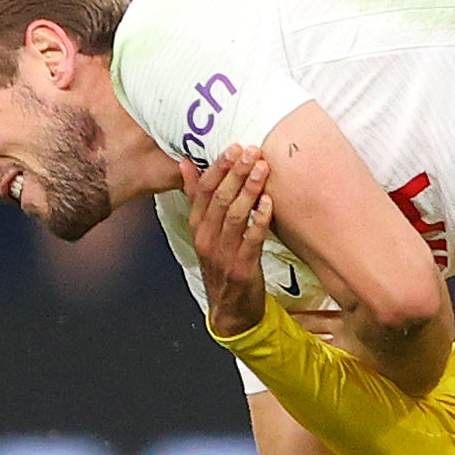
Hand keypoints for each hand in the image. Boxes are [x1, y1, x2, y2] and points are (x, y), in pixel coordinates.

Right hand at [183, 145, 275, 340]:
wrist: (230, 307)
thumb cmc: (221, 260)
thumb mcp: (205, 229)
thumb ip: (196, 197)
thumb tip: (185, 163)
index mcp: (197, 226)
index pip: (203, 191)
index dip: (218, 167)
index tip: (234, 147)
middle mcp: (206, 237)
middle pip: (219, 199)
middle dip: (236, 172)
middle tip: (252, 151)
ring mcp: (223, 253)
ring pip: (234, 215)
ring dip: (249, 190)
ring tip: (263, 169)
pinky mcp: (242, 267)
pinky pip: (251, 239)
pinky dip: (260, 219)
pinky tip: (269, 202)